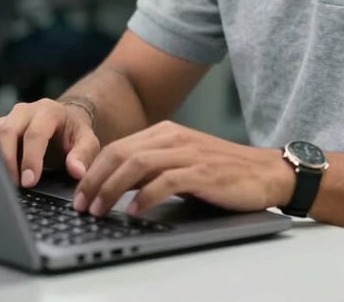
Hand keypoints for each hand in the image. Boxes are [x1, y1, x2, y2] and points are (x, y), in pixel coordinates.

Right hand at [0, 98, 100, 188]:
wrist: (63, 122)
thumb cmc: (73, 133)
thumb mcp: (87, 142)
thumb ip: (84, 155)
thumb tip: (77, 171)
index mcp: (48, 111)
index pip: (35, 133)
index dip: (31, 158)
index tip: (30, 181)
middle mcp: (26, 111)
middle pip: (8, 131)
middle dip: (7, 160)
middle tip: (12, 186)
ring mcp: (10, 117)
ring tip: (2, 182)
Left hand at [71, 120, 294, 217]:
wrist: (264, 172)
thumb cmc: (222, 171)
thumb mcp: (182, 163)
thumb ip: (153, 169)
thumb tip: (117, 186)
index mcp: (166, 132)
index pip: (118, 147)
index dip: (93, 170)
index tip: (79, 193)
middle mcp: (174, 137)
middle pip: (121, 153)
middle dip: (94, 180)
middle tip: (81, 205)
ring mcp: (188, 152)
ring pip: (137, 165)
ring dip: (111, 188)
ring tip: (99, 210)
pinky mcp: (202, 171)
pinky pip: (165, 181)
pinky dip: (145, 196)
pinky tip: (134, 211)